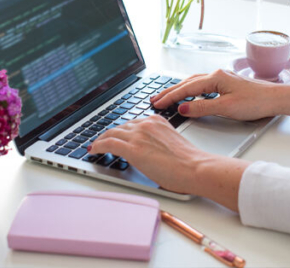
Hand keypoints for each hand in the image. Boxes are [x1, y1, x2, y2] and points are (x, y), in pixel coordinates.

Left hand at [88, 115, 213, 194]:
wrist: (195, 168)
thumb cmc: (189, 162)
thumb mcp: (170, 144)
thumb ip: (156, 143)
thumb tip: (148, 153)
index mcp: (156, 121)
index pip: (131, 124)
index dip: (120, 131)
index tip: (115, 136)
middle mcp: (146, 124)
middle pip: (120, 127)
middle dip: (109, 135)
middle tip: (101, 142)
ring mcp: (139, 135)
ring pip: (111, 134)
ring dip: (101, 141)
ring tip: (96, 146)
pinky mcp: (133, 149)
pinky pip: (108, 143)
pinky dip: (99, 146)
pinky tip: (94, 150)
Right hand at [151, 69, 281, 120]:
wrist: (276, 98)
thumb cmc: (256, 102)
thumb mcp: (227, 108)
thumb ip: (203, 108)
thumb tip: (183, 109)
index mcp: (215, 78)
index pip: (186, 88)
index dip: (170, 97)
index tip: (157, 103)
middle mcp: (217, 75)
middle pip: (187, 83)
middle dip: (170, 91)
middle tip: (154, 99)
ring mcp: (222, 78)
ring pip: (194, 83)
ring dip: (180, 90)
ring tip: (166, 97)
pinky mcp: (227, 84)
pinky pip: (202, 85)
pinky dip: (191, 90)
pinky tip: (189, 95)